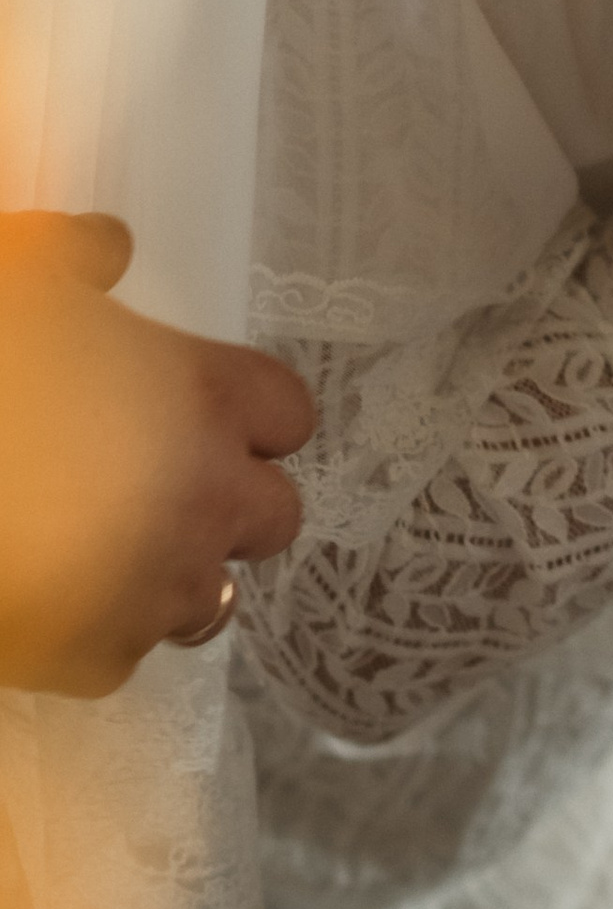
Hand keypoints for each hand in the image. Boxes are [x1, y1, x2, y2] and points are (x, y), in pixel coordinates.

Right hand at [0, 215, 315, 696]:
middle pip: (275, 517)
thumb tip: (110, 249)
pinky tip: (40, 599)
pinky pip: (122, 656)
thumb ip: (76, 255)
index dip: (250, 419)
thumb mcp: (15, 266)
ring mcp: (154, 587)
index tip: (203, 418)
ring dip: (167, 577)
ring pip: (206, 598)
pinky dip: (92, 635)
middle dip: (228, 506)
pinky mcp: (93, 659)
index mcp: (202, 396)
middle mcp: (205, 495)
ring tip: (93, 551)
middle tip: (154, 489)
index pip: (289, 416)